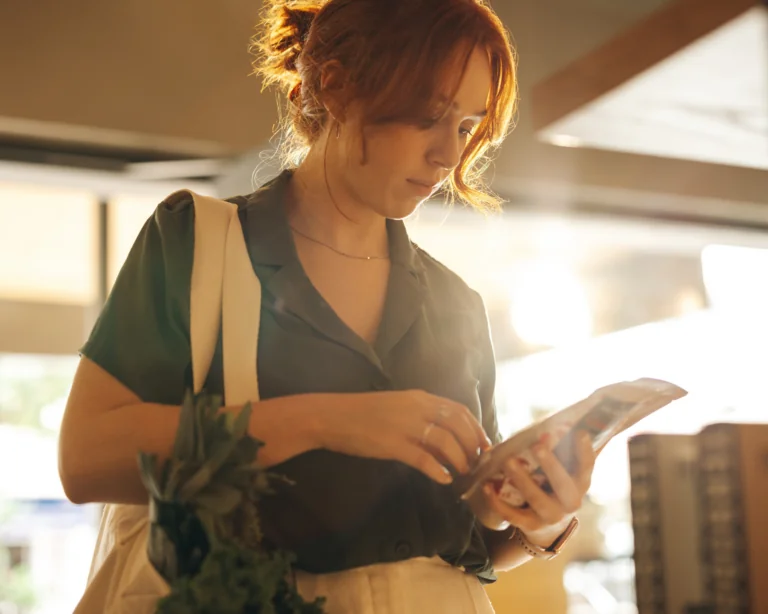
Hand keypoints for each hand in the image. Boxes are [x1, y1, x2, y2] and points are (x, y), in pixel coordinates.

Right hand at [318, 390, 492, 484]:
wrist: (331, 416)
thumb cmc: (362, 412)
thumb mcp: (397, 406)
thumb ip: (420, 416)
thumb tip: (444, 437)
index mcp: (419, 397)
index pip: (459, 410)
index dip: (476, 428)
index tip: (485, 445)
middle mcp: (417, 408)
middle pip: (458, 426)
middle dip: (472, 446)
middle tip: (476, 464)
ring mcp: (405, 426)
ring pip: (446, 443)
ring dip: (459, 460)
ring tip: (462, 473)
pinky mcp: (392, 445)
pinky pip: (423, 459)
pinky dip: (437, 470)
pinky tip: (443, 479)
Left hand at [480, 431, 595, 545]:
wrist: (549, 528)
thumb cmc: (553, 487)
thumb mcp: (561, 472)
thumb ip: (557, 452)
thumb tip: (545, 427)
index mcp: (580, 484)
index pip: (586, 467)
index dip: (585, 450)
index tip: (580, 432)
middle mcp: (570, 502)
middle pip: (563, 484)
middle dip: (551, 464)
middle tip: (537, 445)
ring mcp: (551, 516)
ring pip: (537, 499)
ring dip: (522, 480)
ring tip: (507, 461)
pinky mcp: (531, 526)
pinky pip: (513, 515)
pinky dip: (498, 501)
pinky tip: (487, 486)